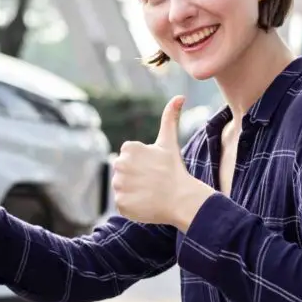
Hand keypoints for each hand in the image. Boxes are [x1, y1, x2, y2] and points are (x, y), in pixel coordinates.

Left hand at [111, 95, 214, 228]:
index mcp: (129, 148)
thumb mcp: (169, 142)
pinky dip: (132, 206)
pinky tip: (146, 203)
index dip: (141, 164)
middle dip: (135, 176)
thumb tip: (180, 96)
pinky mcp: (120, 203)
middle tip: (152, 181)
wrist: (182, 199)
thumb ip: (170, 118)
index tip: (154, 168)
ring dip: (133, 191)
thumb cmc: (175, 170)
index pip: (128, 157)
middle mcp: (120, 164)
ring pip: (122, 188)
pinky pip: (122, 203)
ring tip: (150, 192)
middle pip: (122, 172)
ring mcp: (120, 185)